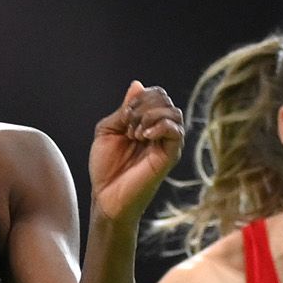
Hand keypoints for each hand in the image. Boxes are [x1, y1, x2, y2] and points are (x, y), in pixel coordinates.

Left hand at [87, 81, 184, 227]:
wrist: (106, 198)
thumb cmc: (106, 168)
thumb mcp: (108, 130)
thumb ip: (123, 109)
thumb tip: (137, 84)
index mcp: (147, 123)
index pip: (156, 94)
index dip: (140, 98)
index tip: (124, 116)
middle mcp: (161, 131)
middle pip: (165, 99)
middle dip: (143, 106)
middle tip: (128, 127)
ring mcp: (167, 144)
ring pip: (173, 112)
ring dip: (150, 117)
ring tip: (135, 134)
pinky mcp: (170, 156)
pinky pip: (176, 130)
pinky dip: (158, 126)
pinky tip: (143, 137)